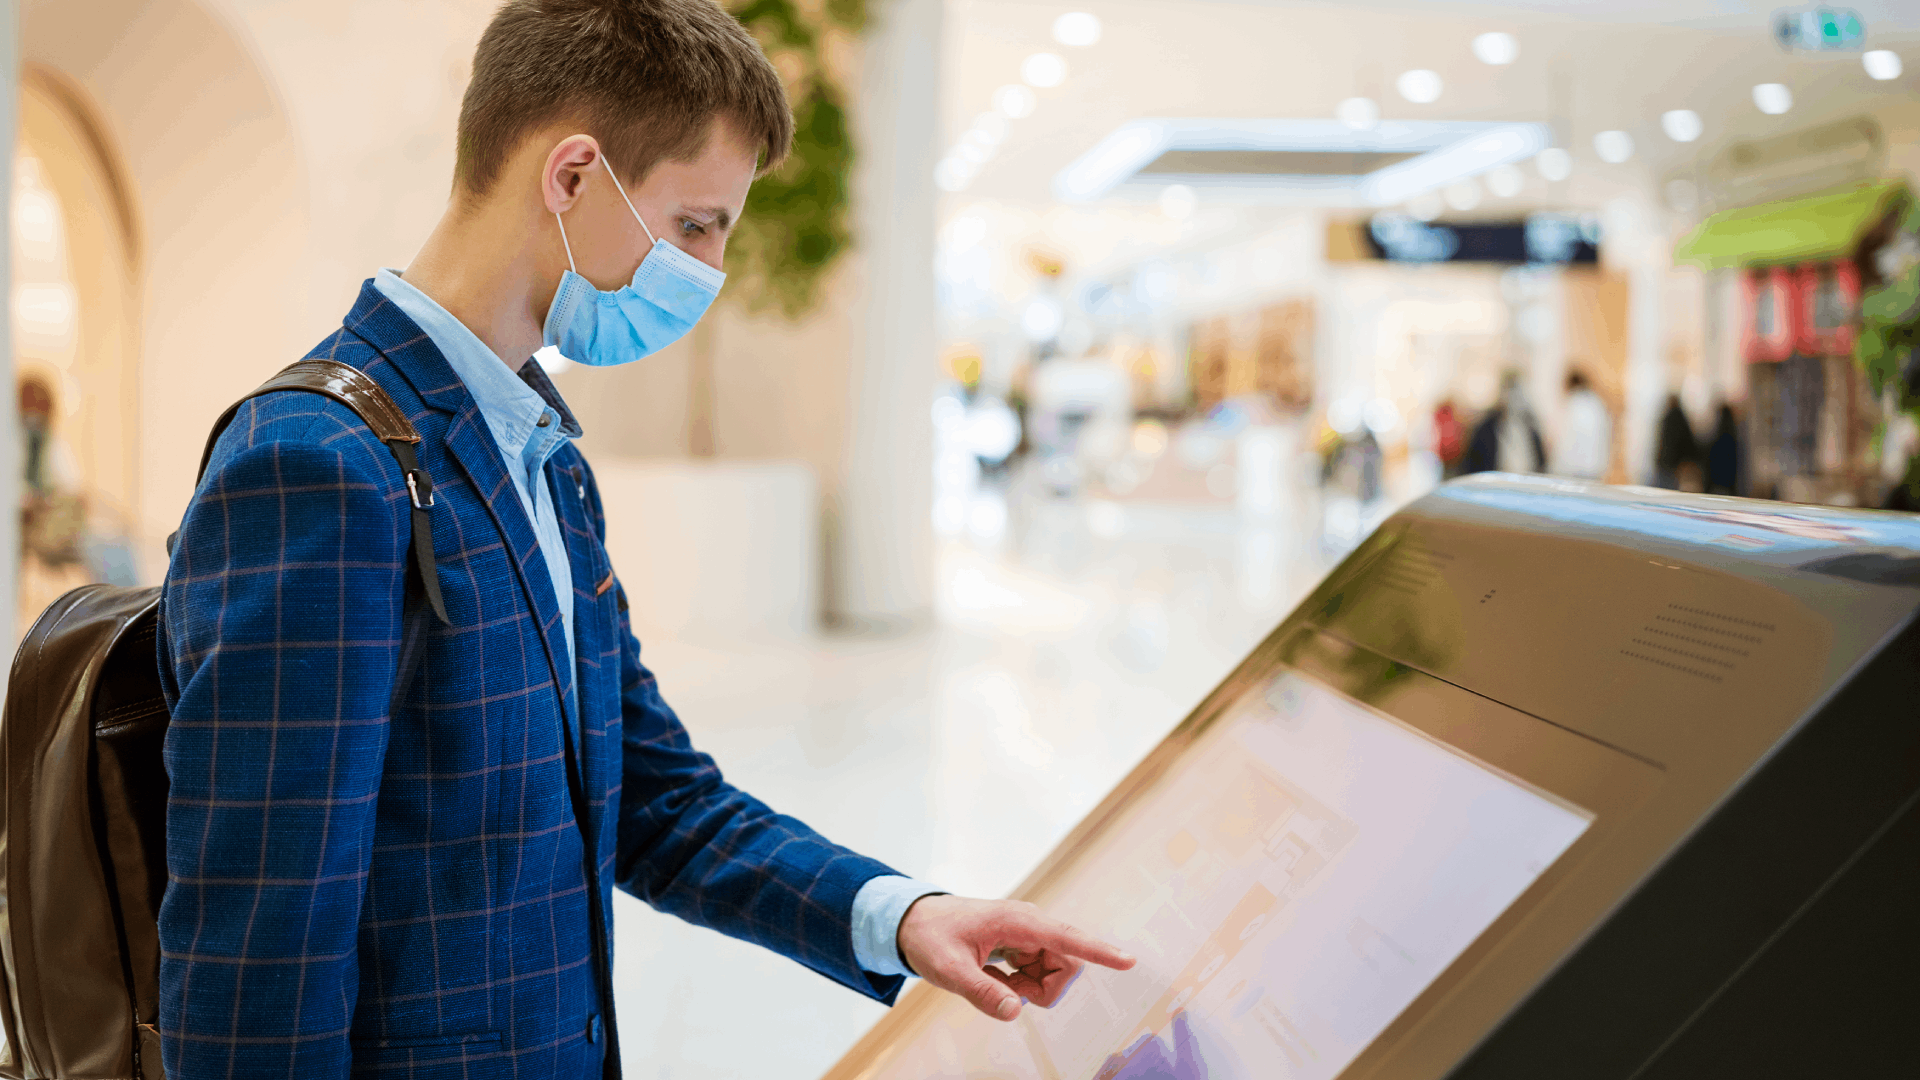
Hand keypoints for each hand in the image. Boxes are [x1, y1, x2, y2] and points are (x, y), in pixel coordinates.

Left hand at [896, 895, 1135, 1020]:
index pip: (1066, 938)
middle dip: (1044, 988)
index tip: (1128, 961)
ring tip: (994, 980)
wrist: (914, 921)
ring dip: (1031, 987)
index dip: (1099, 951)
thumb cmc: (931, 938)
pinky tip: (994, 975)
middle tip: (1005, 989)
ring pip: (1054, 971)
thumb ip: (982, 992)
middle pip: (1066, 963)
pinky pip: (1039, 971)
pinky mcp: (1022, 943)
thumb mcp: (949, 970)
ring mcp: (1027, 933)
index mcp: (1017, 921)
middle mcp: (1029, 924)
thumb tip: (1016, 1012)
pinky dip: (1021, 983)